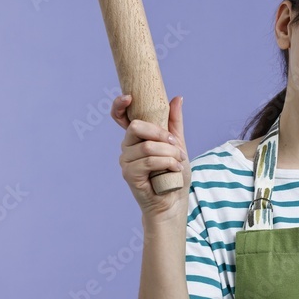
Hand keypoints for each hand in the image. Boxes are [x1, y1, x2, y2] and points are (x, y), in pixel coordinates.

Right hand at [111, 94, 190, 218]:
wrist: (174, 201)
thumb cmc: (174, 174)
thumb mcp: (178, 144)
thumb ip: (174, 122)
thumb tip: (177, 97)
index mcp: (136, 137)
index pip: (120, 117)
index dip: (120, 105)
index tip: (129, 97)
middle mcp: (127, 147)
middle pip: (136, 127)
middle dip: (161, 134)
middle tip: (175, 144)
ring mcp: (126, 161)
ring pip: (148, 146)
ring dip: (170, 153)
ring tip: (178, 161)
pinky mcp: (129, 175)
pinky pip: (149, 161)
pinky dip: (166, 163)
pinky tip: (174, 168)